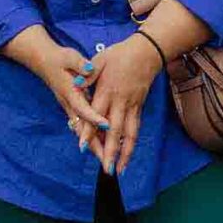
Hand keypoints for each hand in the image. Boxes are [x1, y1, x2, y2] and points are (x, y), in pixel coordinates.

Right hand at [4, 25, 109, 147]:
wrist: (44, 61)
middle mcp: (69, 104)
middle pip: (81, 128)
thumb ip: (79, 64)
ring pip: (81, 131)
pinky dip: (91, 137)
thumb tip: (89, 68)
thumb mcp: (69, 57)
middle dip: (93, 145)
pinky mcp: (72, 109)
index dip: (94, 117)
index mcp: (70, 92)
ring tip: (106, 159)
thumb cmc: (59, 59)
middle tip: (106, 160)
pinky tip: (102, 145)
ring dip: (92, 145)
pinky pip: (82, 127)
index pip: (83, 108)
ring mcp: (70, 108)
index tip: (107, 125)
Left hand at [79, 32, 162, 176]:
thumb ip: (88, 75)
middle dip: (110, 151)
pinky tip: (127, 155)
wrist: (146, 52)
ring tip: (119, 170)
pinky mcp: (139, 107)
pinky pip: (135, 129)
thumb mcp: (100, 59)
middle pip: (114, 131)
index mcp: (107, 91)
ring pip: (128, 134)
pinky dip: (131, 144)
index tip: (82, 146)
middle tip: (106, 170)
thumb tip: (76, 84)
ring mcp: (131, 106)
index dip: (88, 131)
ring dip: (124, 153)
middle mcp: (120, 102)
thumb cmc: (120, 55)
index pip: (96, 114)